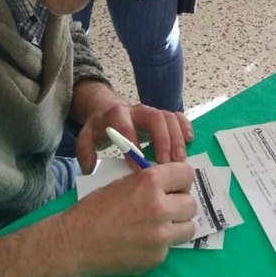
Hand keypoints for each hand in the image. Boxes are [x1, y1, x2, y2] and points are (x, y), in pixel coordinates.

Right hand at [60, 161, 196, 276]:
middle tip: (165, 208)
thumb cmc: (93, 210)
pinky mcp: (157, 258)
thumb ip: (149, 182)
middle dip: (179, 204)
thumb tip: (171, 184)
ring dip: (177, 226)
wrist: (74, 243)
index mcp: (150, 182)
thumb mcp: (122, 184)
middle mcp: (160, 208)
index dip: (180, 180)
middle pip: (190, 204)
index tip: (175, 186)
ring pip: (188, 228)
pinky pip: (170, 247)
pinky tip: (140, 243)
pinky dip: (159, 245)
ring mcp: (160, 236)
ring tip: (158, 226)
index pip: (187, 174)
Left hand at [72, 81, 193, 172]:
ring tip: (179, 161)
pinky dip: (185, 127)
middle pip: (155, 117)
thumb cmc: (101, 127)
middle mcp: (137, 110)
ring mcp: (152, 111)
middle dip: (162, 140)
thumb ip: (85, 151)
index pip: (125, 125)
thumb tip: (90, 167)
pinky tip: (190, 141)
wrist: (108, 109)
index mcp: (116, 115)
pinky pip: (178, 116)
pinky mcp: (163, 115)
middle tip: (166, 164)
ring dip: (176, 139)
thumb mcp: (86, 136)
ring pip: (169, 117)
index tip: (138, 166)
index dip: (133, 143)